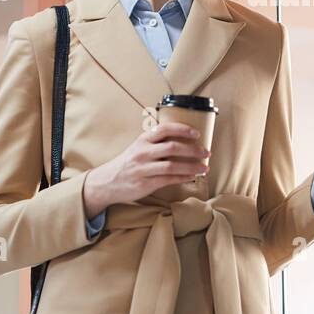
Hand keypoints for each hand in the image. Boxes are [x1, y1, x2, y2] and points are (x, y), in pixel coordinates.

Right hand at [85, 122, 209, 214]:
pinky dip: (183, 178)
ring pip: (172, 166)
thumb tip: (184, 140)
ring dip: (192, 167)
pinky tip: (192, 177)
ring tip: (204, 168)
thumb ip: (156, 143)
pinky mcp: (145, 184)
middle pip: (172, 148)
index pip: (164, 129)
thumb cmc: (128, 163)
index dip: (182, 129)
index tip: (196, 133)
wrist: (107, 182)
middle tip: (207, 152)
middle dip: (193, 150)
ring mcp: (143, 169)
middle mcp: (142, 152)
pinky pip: (168, 180)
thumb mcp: (138, 147)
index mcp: (143, 140)